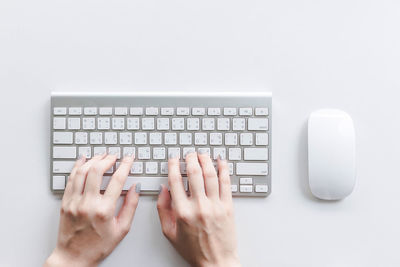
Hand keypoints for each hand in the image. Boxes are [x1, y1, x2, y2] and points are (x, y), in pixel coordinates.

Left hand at [45, 153, 138, 266]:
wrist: (74, 258)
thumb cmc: (98, 246)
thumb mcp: (122, 229)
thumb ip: (131, 206)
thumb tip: (136, 188)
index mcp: (104, 210)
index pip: (117, 180)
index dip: (125, 165)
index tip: (129, 159)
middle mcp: (87, 204)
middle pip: (97, 171)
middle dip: (108, 159)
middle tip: (114, 155)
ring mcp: (74, 202)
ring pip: (82, 172)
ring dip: (93, 160)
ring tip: (101, 156)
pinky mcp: (65, 203)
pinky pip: (70, 180)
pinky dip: (77, 167)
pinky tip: (83, 161)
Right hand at [157, 152, 240, 266]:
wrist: (216, 262)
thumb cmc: (193, 249)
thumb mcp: (170, 232)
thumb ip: (163, 209)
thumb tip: (163, 189)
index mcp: (182, 212)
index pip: (175, 181)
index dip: (173, 166)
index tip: (173, 159)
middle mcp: (199, 206)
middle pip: (194, 173)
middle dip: (190, 158)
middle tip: (189, 154)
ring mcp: (215, 206)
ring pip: (211, 174)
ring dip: (206, 160)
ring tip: (202, 154)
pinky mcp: (228, 207)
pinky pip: (226, 183)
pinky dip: (224, 169)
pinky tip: (221, 161)